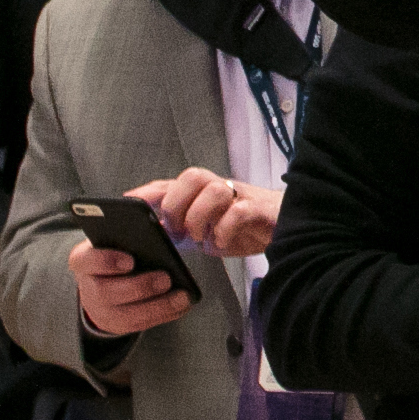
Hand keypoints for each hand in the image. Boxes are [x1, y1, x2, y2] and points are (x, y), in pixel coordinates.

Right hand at [70, 238, 192, 336]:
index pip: (85, 260)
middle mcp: (87, 287)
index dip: (106, 261)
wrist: (102, 280)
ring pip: (125, 315)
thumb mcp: (116, 239)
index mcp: (83, 260)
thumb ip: (131, 233)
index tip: (130, 260)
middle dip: (139, 286)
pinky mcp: (116, 325)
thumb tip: (160, 228)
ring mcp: (99, 310)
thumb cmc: (116, 251)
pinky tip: (182, 306)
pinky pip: (139, 325)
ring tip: (182, 296)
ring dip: (157, 306)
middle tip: (166, 278)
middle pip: (106, 292)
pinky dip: (164, 316)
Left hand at [130, 168, 280, 257]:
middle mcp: (222, 188)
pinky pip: (239, 212)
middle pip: (193, 176)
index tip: (129, 202)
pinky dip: (225, 230)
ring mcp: (241, 197)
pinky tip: (223, 242)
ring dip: (200, 217)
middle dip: (177, 204)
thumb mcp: (208, 231)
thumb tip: (153, 233)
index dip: (149, 191)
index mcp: (206, 193)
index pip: (173, 183)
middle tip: (177, 230)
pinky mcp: (259, 209)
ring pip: (214, 189)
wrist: (289, 226)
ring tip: (202, 237)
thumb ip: (184, 230)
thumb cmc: (247, 228)